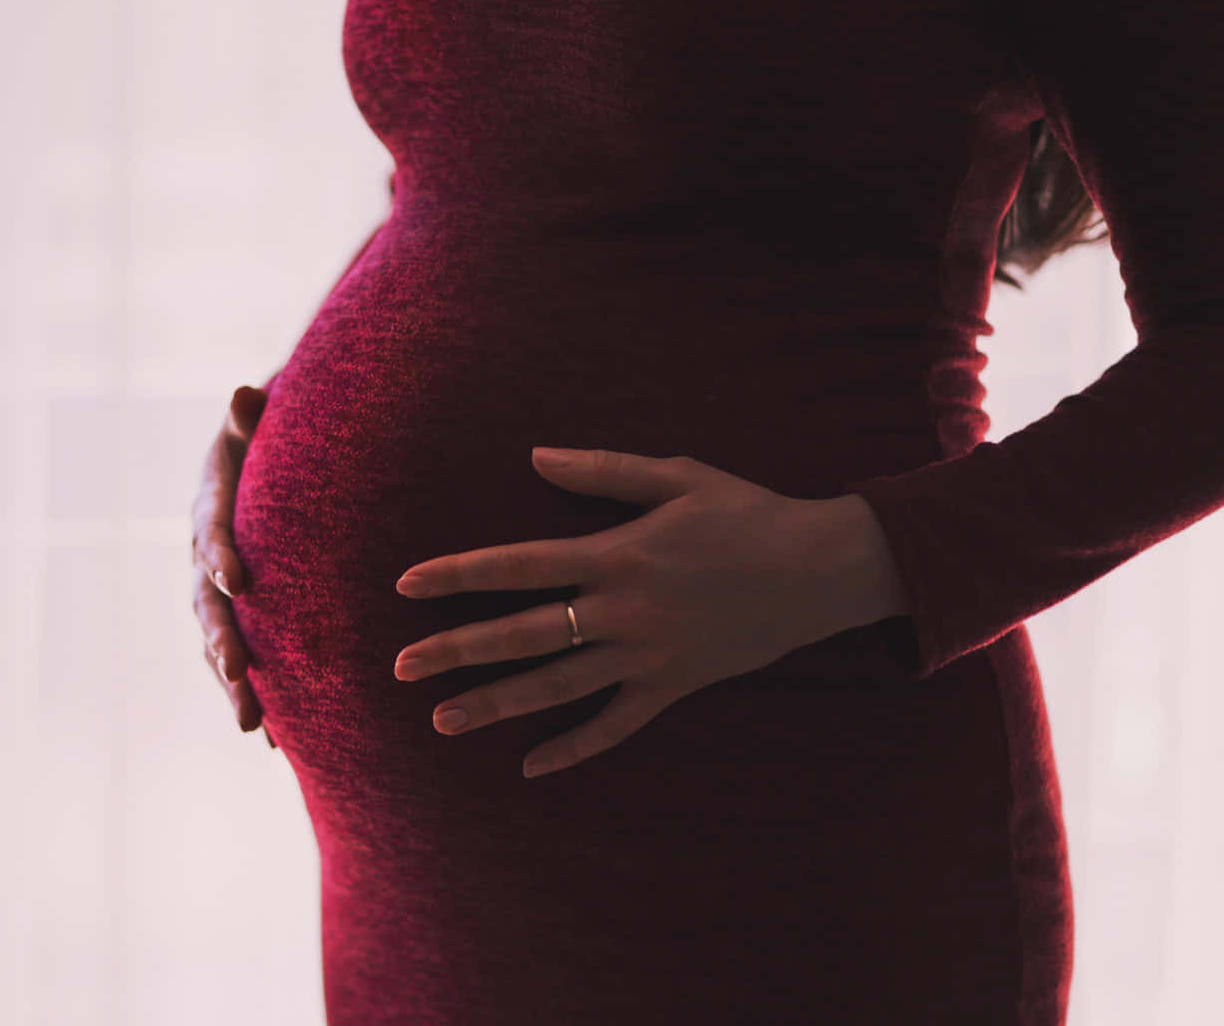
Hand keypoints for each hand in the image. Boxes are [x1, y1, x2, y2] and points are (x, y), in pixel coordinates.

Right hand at [190, 383, 277, 747]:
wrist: (272, 463)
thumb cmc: (271, 437)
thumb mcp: (260, 421)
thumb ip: (252, 416)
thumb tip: (245, 392)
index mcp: (210, 507)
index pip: (210, 530)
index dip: (218, 553)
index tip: (236, 579)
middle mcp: (204, 557)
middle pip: (206, 603)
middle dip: (222, 639)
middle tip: (238, 671)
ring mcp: (217, 593)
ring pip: (218, 643)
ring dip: (233, 684)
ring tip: (253, 724)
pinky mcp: (239, 618)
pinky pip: (242, 661)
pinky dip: (256, 696)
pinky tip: (278, 741)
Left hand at [392, 447, 875, 778]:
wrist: (822, 569)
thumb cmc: (748, 513)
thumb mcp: (677, 475)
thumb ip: (602, 471)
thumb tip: (534, 456)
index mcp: (616, 554)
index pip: (517, 566)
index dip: (459, 574)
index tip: (407, 585)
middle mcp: (622, 611)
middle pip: (523, 635)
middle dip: (457, 650)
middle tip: (400, 667)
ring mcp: (648, 655)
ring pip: (558, 687)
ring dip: (498, 705)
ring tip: (444, 719)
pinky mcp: (674, 686)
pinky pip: (616, 726)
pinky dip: (575, 747)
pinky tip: (532, 766)